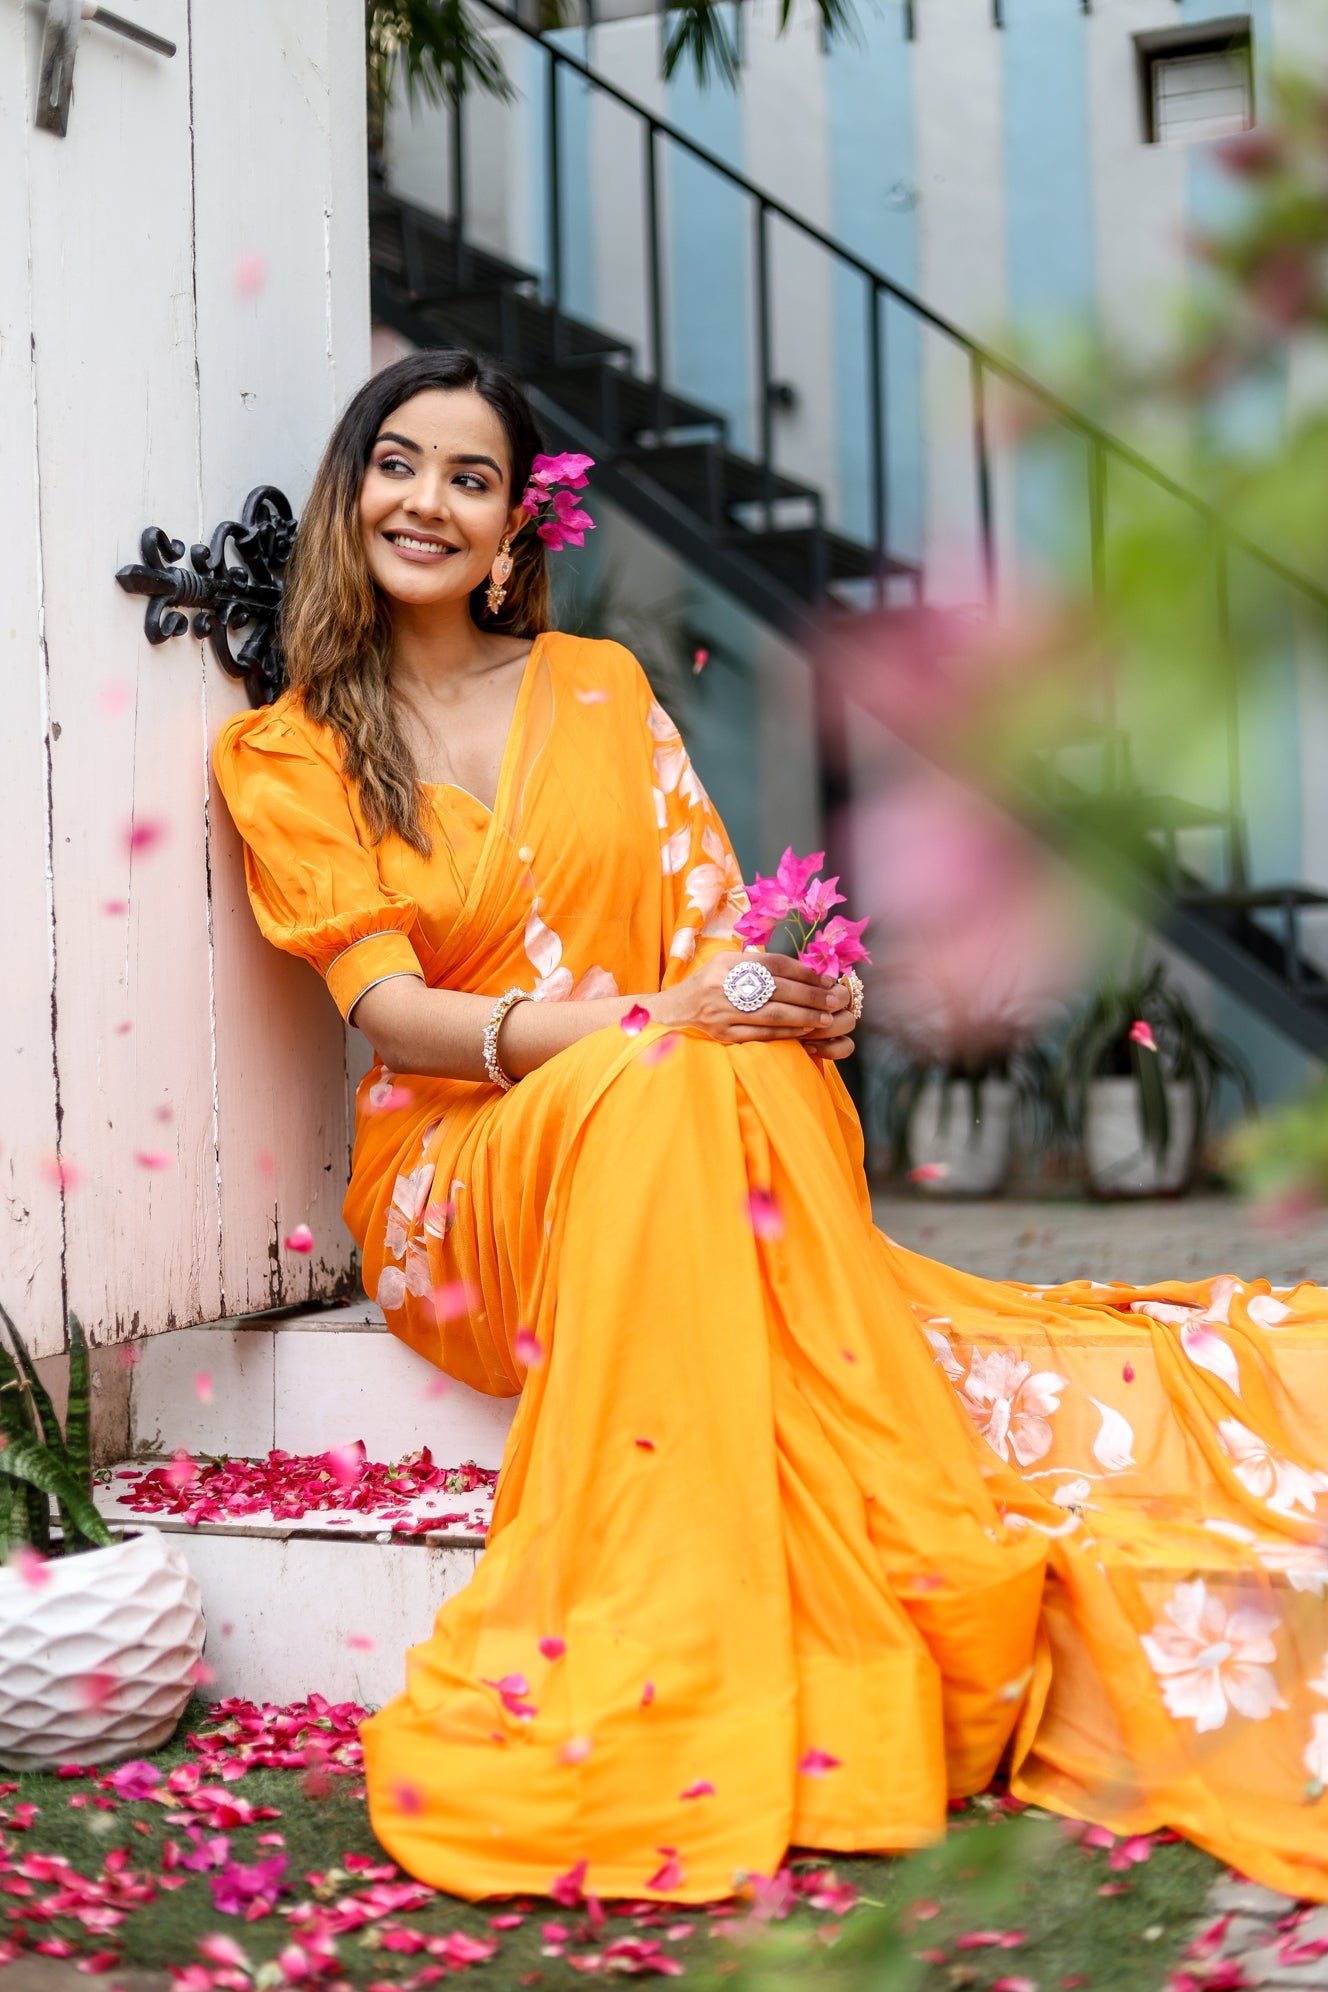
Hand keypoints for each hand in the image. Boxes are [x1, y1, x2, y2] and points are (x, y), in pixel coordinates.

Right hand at [657, 951, 852, 1046]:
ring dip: (805, 1017)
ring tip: (826, 1018)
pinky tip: (805, 1031)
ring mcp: (723, 1012)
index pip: (774, 964)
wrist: (674, 1011)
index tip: (826, 980)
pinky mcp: (724, 1035)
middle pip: (778, 989)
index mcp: (727, 963)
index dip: (804, 972)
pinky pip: (762, 1035)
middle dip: (811, 996)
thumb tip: (804, 971)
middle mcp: (723, 985)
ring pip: (773, 1014)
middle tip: (834, 1000)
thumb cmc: (709, 984)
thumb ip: (759, 964)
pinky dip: (787, 1033)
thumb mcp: (727, 963)